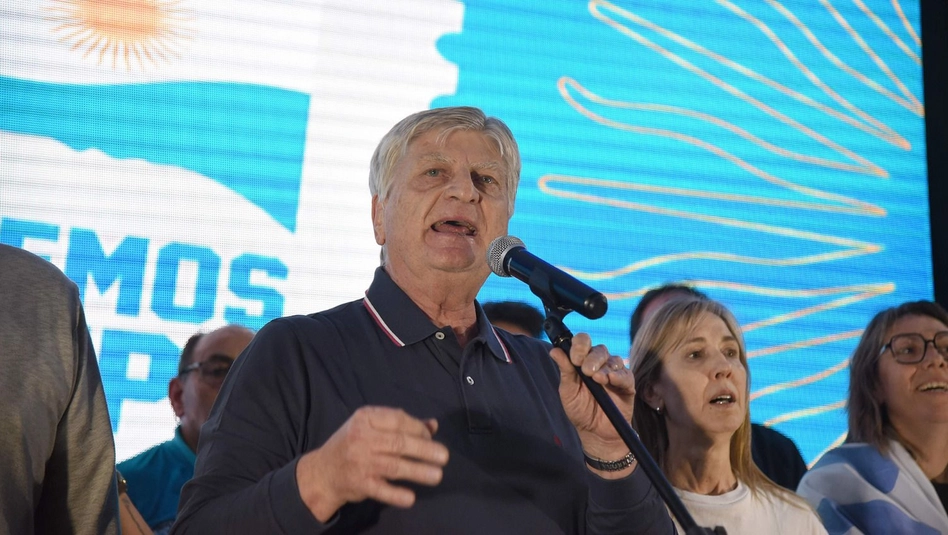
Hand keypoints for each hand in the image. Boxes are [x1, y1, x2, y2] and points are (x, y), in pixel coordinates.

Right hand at [296, 406, 449, 521]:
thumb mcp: (371, 428)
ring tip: (437, 475)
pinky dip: (396, 494)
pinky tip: (410, 498)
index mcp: (365, 418)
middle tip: (444, 457)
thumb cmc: (352, 445)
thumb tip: (433, 425)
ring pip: (394, 466)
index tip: (430, 438)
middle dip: (424, 449)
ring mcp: (359, 462)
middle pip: (399, 442)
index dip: (418, 429)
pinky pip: (380, 490)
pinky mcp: (358, 484)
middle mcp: (361, 438)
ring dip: (418, 471)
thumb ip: (401, 425)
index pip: (398, 419)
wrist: (321, 473)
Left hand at [549, 333, 634, 468]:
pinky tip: (611, 379)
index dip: (580, 345)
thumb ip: (565, 370)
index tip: (575, 358)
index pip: (583, 342)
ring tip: (597, 379)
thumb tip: (554, 351)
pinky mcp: (627, 385)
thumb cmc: (580, 410)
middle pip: (599, 349)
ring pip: (613, 359)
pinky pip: (626, 374)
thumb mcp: (568, 391)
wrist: (595, 433)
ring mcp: (614, 373)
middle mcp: (600, 364)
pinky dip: (618, 375)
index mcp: (583, 361)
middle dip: (592, 358)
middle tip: (586, 371)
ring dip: (604, 367)